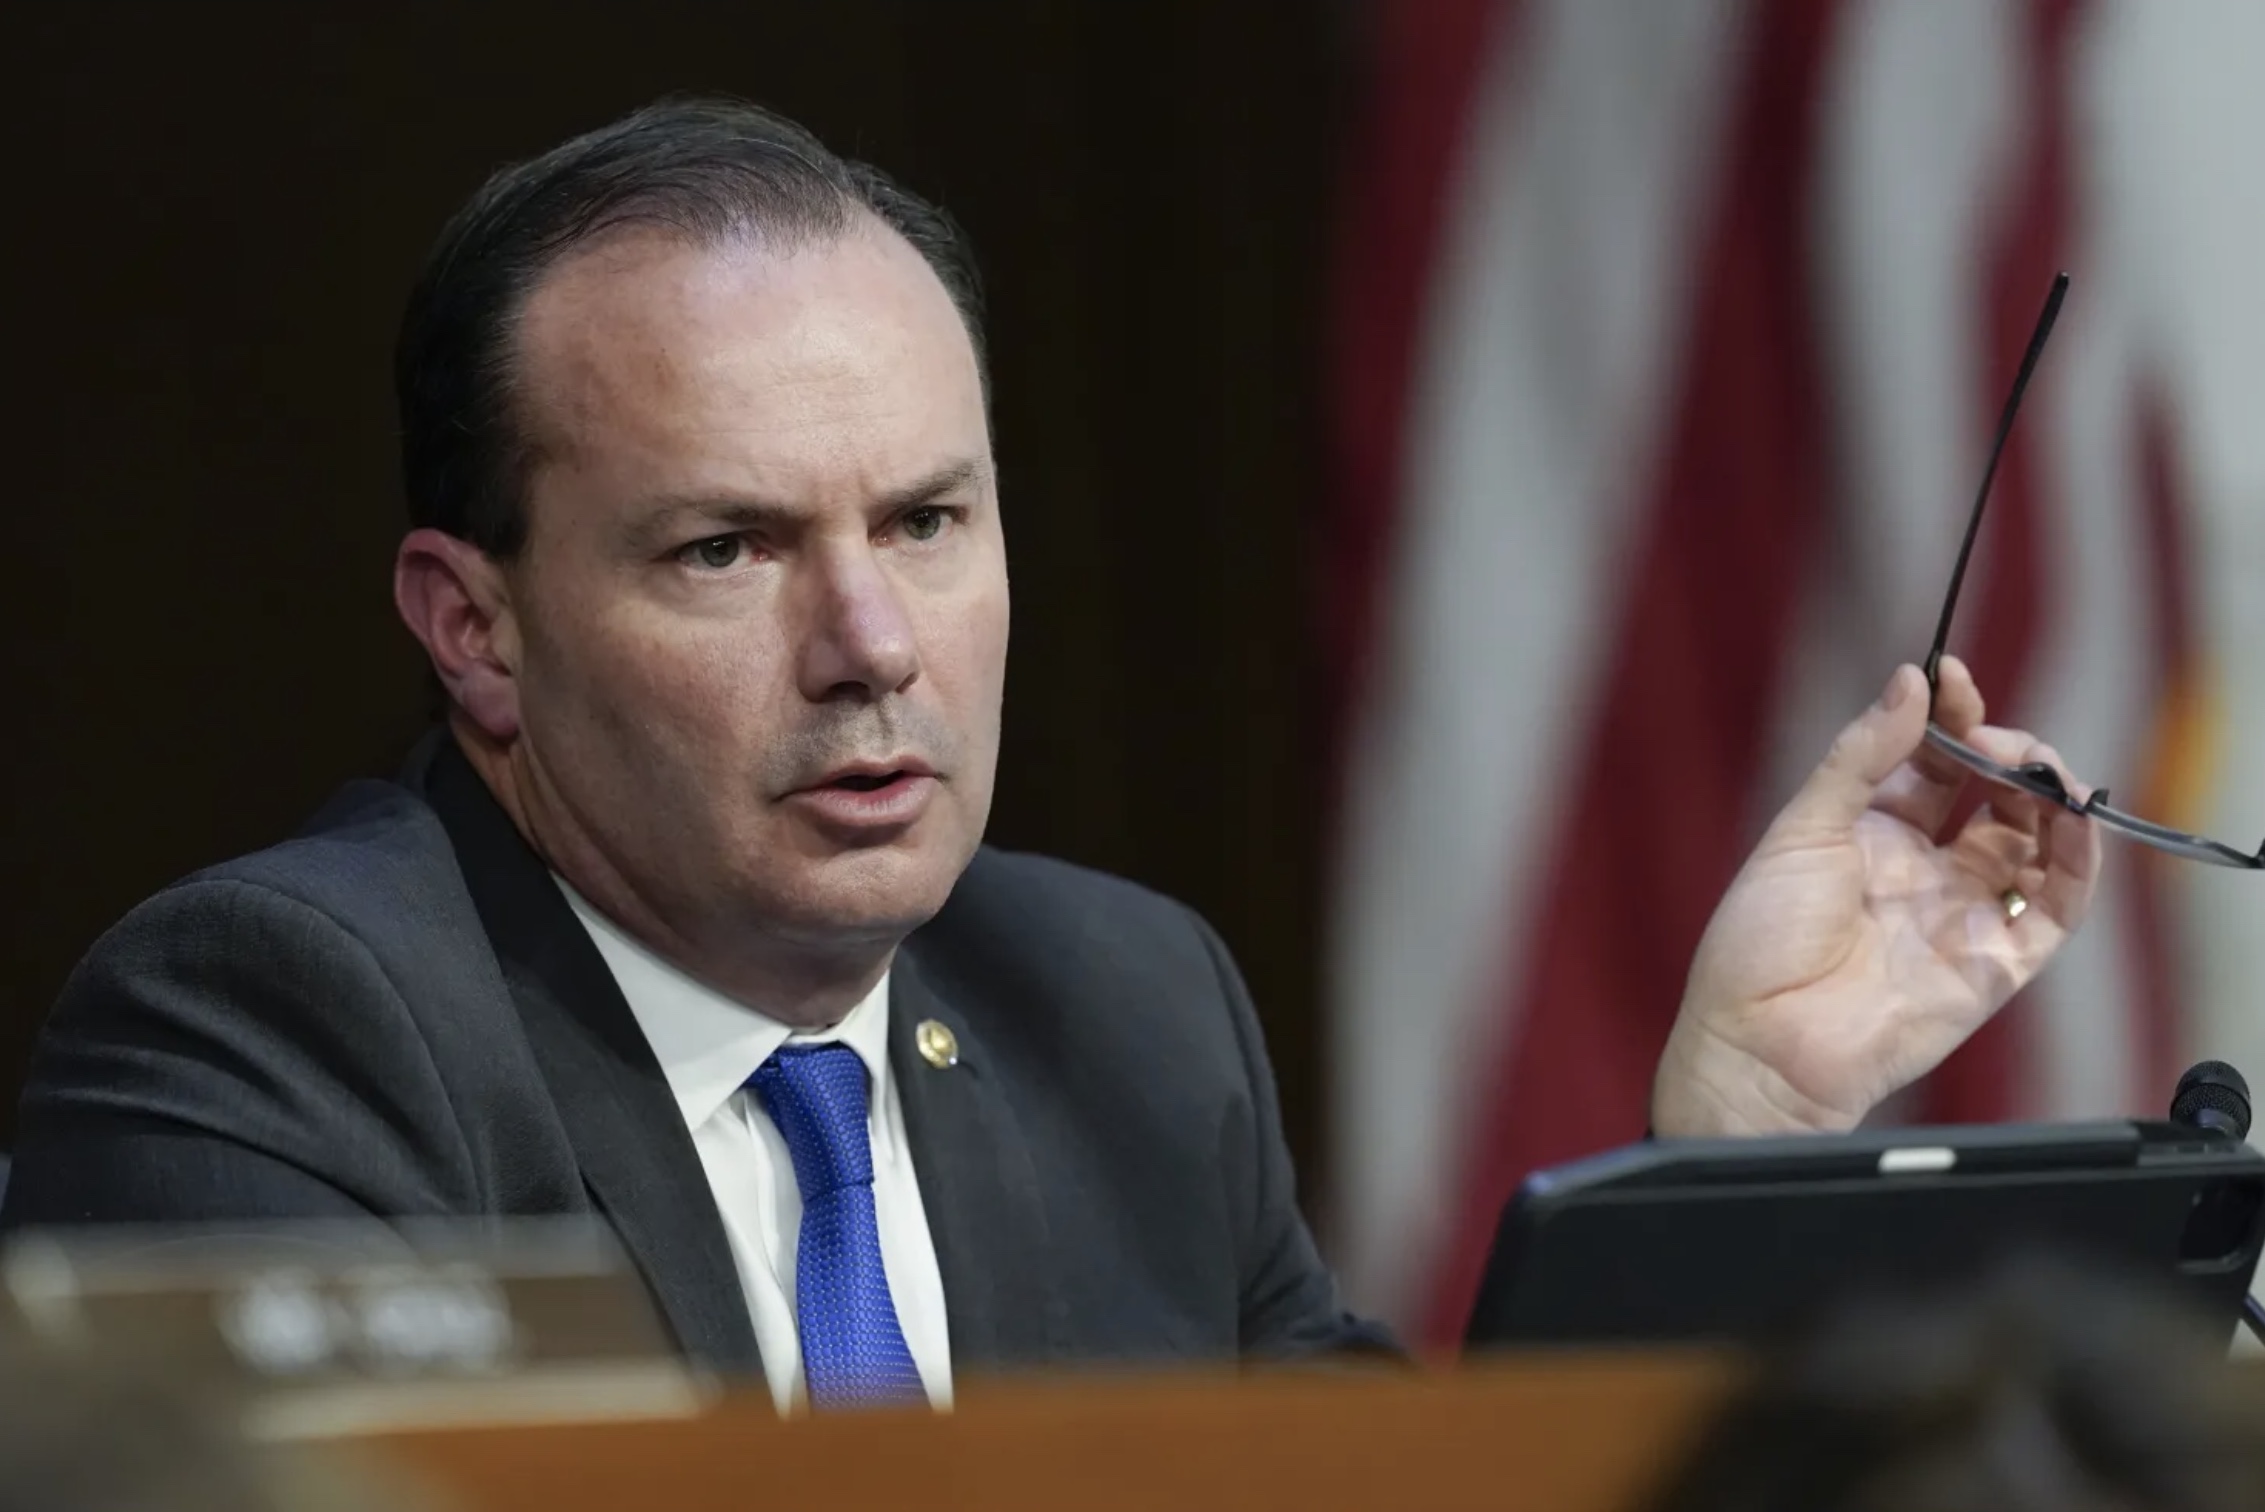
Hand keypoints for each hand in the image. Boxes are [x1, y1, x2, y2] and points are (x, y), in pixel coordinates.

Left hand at [1652, 657, 2101, 1136]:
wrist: (1762, 1041)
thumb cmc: (1761, 939)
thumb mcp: (1803, 828)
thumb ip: (1862, 757)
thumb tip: (1910, 681)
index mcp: (1870, 832)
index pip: (1933, 761)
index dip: (1951, 718)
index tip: (1954, 678)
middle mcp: (1924, 868)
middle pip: (1994, 795)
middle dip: (2008, 752)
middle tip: (2000, 739)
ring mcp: (1963, 913)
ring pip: (2035, 844)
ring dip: (2051, 799)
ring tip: (2044, 771)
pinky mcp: (1995, 963)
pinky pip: (2055, 908)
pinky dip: (2078, 863)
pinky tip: (2075, 821)